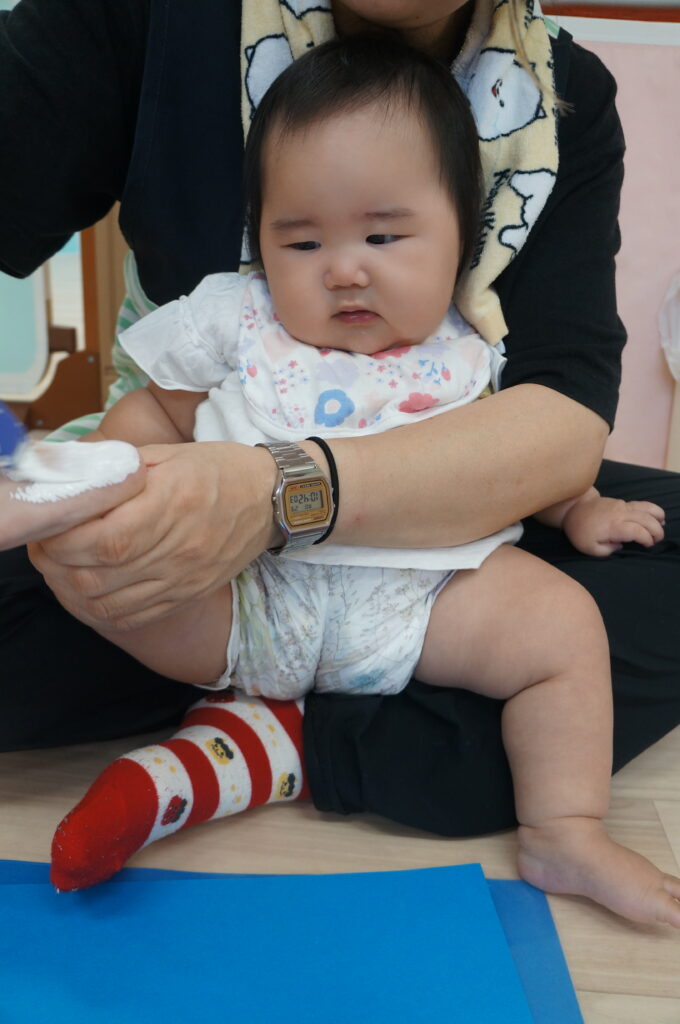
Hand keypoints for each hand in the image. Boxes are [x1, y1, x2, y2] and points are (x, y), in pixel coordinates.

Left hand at [28, 441, 276, 630]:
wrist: (271, 500)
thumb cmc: (218, 470)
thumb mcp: (167, 455)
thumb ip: (118, 469)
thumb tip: (73, 481)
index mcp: (173, 504)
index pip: (105, 539)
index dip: (65, 540)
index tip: (51, 526)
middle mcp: (180, 548)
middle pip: (100, 575)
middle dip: (59, 564)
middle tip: (48, 546)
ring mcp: (184, 578)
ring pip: (109, 603)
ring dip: (73, 589)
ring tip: (65, 566)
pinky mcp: (187, 595)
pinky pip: (132, 617)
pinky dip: (100, 609)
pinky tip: (91, 588)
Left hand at [562, 494, 664, 556]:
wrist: (573, 508)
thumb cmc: (580, 530)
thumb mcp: (589, 548)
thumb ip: (607, 551)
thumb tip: (621, 546)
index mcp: (613, 526)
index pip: (638, 531)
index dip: (647, 539)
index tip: (647, 546)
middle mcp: (620, 514)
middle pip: (647, 520)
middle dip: (656, 531)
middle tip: (657, 541)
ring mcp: (622, 506)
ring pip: (647, 508)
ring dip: (658, 518)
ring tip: (661, 527)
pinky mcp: (622, 502)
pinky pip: (642, 505)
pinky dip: (653, 511)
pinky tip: (658, 518)